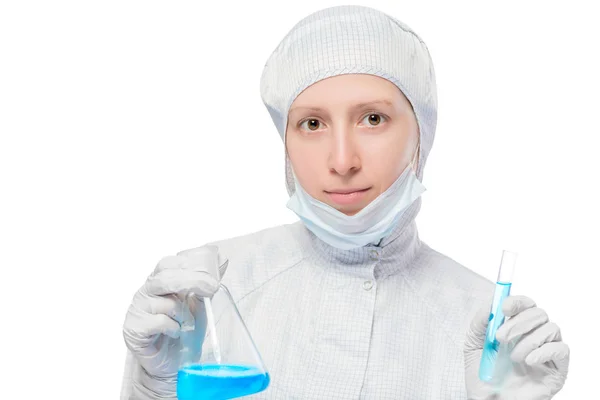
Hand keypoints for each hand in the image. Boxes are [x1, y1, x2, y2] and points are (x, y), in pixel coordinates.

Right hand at [122, 245, 227, 398]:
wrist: (173, 363)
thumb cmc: (183, 330)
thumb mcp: (200, 303)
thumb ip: (206, 282)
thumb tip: (222, 259)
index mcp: (160, 281)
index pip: (169, 263)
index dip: (189, 265)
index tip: (210, 274)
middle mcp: (146, 292)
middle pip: (165, 277)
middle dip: (192, 281)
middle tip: (212, 288)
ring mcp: (137, 309)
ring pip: (164, 302)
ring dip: (183, 314)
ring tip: (186, 324)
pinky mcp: (134, 329)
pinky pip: (158, 321)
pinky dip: (172, 327)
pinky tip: (175, 334)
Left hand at [464, 295, 569, 399]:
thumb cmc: (483, 376)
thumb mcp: (473, 345)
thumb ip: (480, 323)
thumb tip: (491, 304)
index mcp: (515, 327)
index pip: (525, 304)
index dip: (517, 301)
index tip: (504, 308)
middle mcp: (533, 336)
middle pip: (538, 313)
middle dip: (518, 322)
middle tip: (501, 338)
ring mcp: (547, 351)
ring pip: (551, 328)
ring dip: (528, 340)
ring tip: (513, 357)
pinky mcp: (558, 369)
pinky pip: (562, 349)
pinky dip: (544, 351)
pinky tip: (528, 361)